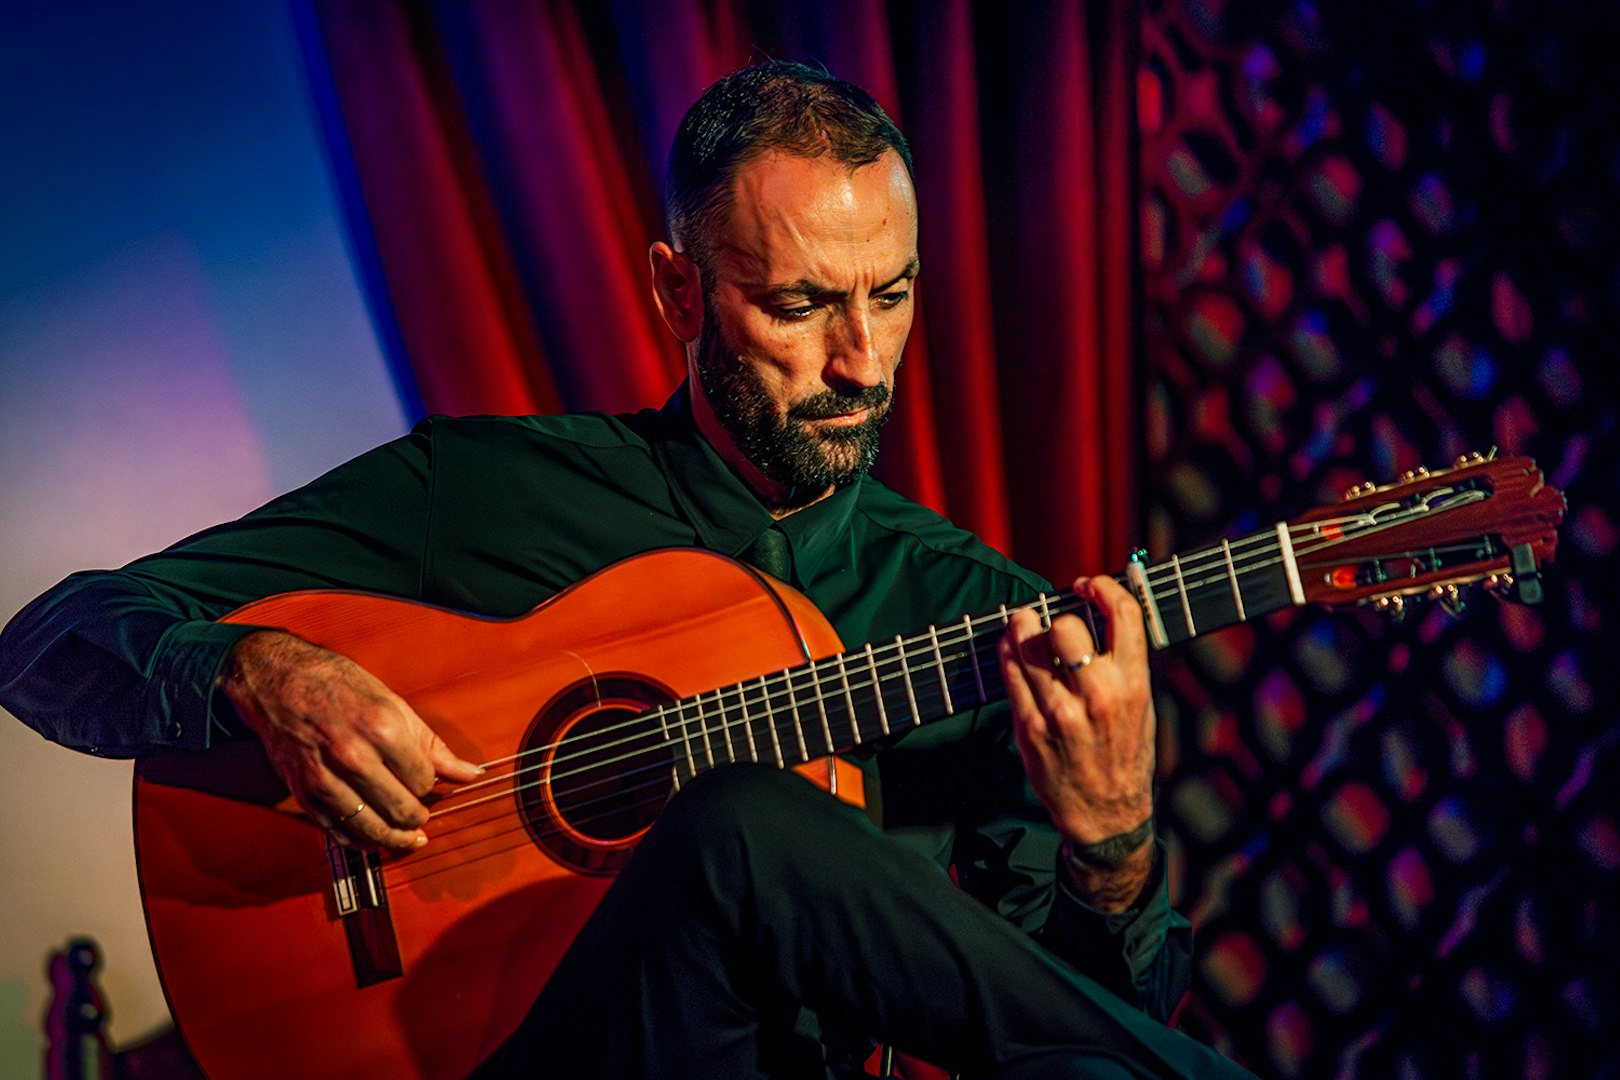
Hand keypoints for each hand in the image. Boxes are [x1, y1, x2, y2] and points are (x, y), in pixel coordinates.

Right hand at [220, 630, 482, 849]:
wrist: (278, 680)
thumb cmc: (338, 685)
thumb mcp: (392, 703)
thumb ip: (431, 745)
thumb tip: (469, 773)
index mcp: (381, 729)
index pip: (422, 779)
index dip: (430, 785)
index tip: (427, 782)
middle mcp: (352, 756)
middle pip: (400, 809)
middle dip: (417, 818)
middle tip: (422, 817)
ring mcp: (324, 777)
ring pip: (370, 828)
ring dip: (394, 839)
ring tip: (407, 837)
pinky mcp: (303, 792)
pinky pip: (336, 831)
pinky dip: (359, 841)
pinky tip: (373, 839)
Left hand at [1000, 576, 1156, 909]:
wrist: (1106, 817)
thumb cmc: (1125, 755)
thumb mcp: (1142, 706)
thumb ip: (1124, 660)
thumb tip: (1102, 609)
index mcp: (1133, 685)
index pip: (1123, 614)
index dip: (1103, 586)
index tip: (1090, 584)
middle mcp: (1097, 697)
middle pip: (1064, 626)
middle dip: (1057, 617)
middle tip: (1052, 621)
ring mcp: (1059, 714)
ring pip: (1028, 645)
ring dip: (1022, 626)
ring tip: (1024, 624)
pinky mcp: (1029, 728)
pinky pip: (1008, 673)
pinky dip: (1007, 652)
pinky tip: (1012, 648)